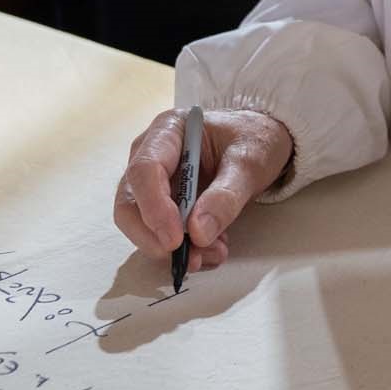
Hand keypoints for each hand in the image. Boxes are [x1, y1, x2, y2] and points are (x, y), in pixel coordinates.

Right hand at [112, 109, 294, 272]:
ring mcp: (154, 182)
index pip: (144, 171)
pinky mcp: (163, 205)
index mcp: (168, 131)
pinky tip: (213, 248)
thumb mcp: (250, 161)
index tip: (175, 240)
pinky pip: (160, 235)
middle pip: (130, 204)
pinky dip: (185, 250)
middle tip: (193, 257)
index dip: (154, 208)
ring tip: (216, 251)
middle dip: (156, 238)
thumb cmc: (254, 140)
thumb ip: (226, 195)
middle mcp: (151, 156)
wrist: (260, 143)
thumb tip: (197, 232)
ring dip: (173, 249)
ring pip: (142, 226)